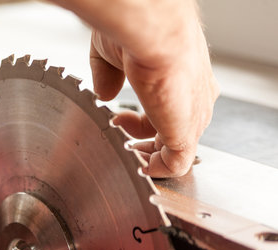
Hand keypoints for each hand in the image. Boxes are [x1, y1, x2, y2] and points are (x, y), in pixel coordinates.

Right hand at [87, 2, 219, 176]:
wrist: (150, 30)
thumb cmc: (136, 32)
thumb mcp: (112, 56)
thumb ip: (108, 77)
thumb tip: (104, 94)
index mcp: (183, 77)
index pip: (168, 109)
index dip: (141, 121)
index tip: (118, 120)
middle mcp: (195, 98)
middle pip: (173, 132)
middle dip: (143, 142)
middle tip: (120, 142)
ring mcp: (193, 117)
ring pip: (175, 151)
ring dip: (146, 156)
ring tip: (122, 151)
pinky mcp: (186, 133)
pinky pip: (175, 165)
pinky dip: (155, 170)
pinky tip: (137, 166)